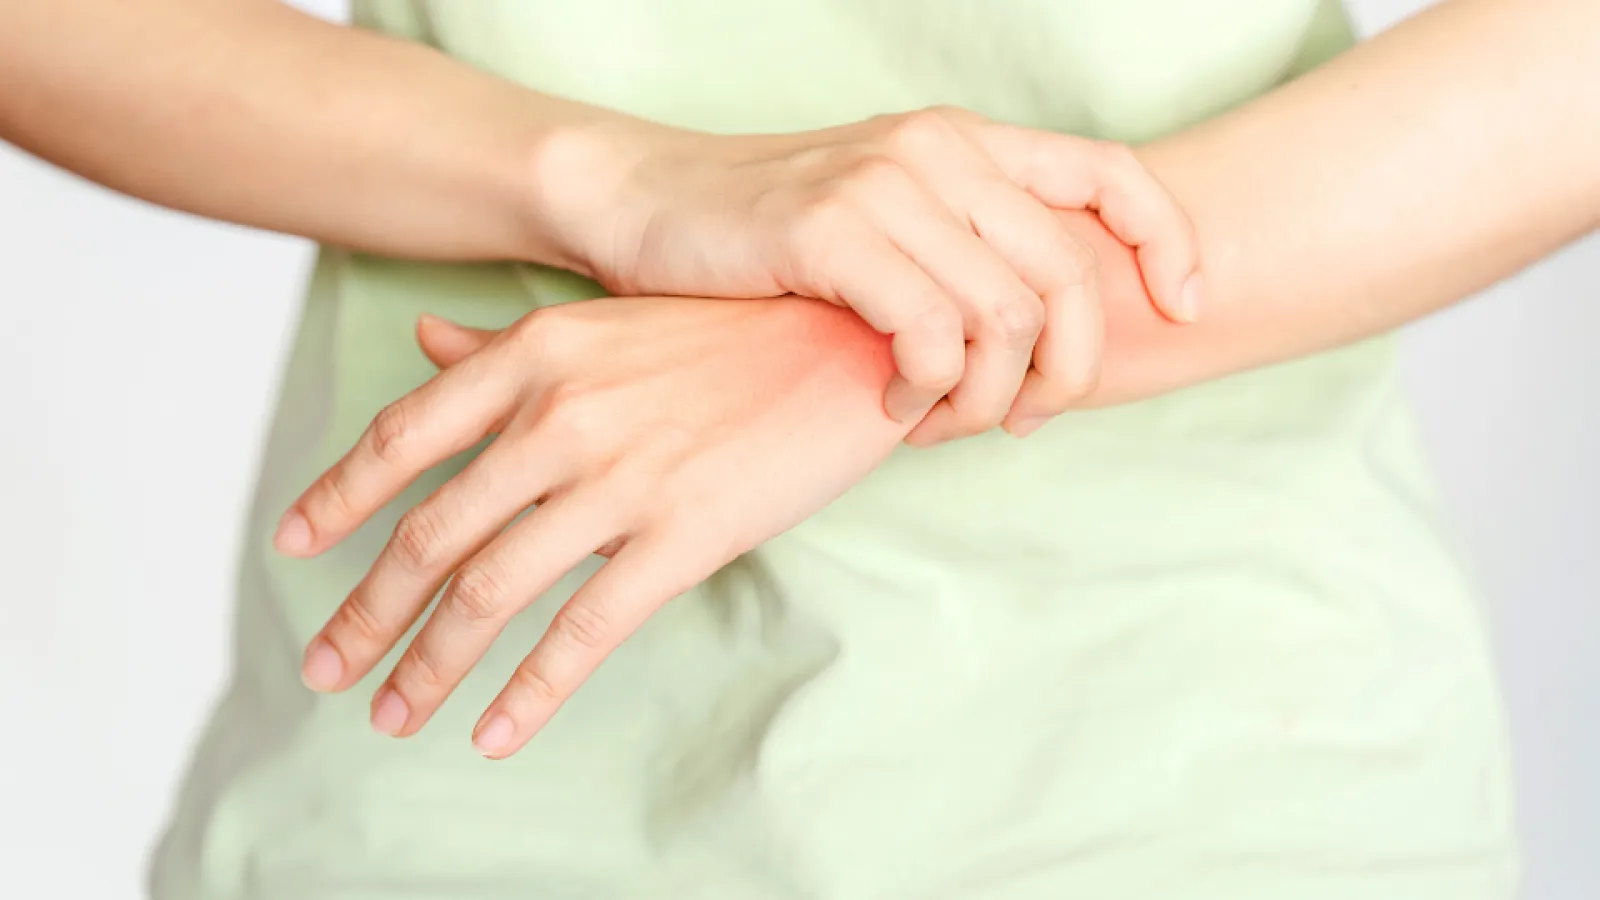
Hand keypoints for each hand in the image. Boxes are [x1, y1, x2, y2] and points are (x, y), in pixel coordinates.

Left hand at [278, 297, 905, 757]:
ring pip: (489, 593)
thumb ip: (510, 345)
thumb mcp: (610, 321)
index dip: (337, 497)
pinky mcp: (683, 536)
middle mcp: (559, 415)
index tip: (291, 546)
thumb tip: (427, 344)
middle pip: (429, 535)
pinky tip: (492, 732)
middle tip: (325, 667)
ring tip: (393, 715)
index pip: (402, 437)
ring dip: (427, 667)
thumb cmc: (736, 324)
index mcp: (535, 355)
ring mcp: (619, 478)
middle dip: (366, 614)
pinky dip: (529, 692)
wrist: (858, 333)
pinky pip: (584, 632)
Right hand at [537, 106, 1201, 442]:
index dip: (1168, 244)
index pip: (1112, 174)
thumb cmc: (770, 239)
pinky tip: (891, 406)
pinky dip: (926, 391)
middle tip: (1020, 420)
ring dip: (988, 397)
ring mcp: (886, 184)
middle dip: (1069, 372)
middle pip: (1070, 274)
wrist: (646, 200)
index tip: (1181, 311)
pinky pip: (932, 332)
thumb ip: (967, 260)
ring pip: (1009, 317)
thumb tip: (1048, 351)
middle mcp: (939, 150)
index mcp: (966, 143)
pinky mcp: (832, 228)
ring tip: (938, 420)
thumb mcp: (888, 229)